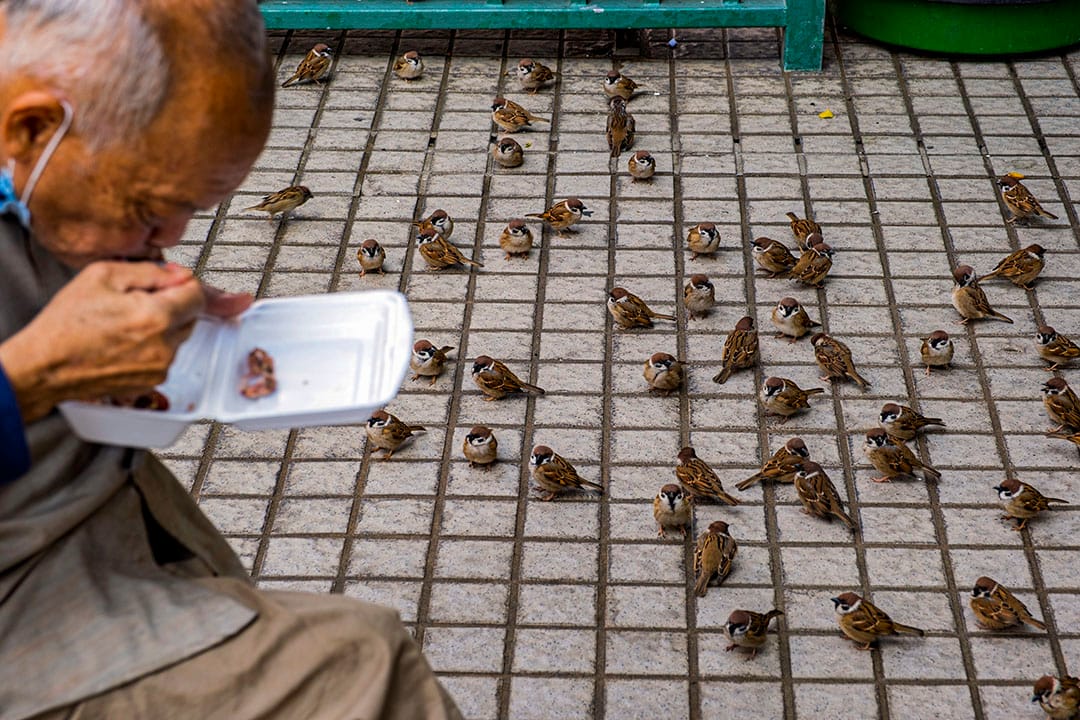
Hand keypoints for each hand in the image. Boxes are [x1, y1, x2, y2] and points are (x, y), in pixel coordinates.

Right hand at [0, 261, 207, 422]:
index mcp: (155, 317)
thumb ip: (149, 272)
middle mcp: (163, 346)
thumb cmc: (66, 323)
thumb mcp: (102, 276)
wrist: (45, 365)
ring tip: (125, 322)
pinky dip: (153, 346)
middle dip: (172, 303)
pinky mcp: (151, 382)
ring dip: (162, 326)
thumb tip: (179, 274)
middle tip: (138, 300)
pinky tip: (124, 341)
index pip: (197, 294)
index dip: (182, 282)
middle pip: (190, 315)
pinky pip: (165, 356)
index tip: (168, 279)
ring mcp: (159, 368)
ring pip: (178, 336)